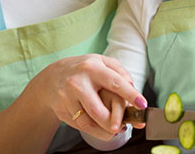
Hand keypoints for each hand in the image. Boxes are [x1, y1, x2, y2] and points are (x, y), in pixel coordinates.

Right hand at [32, 54, 146, 140]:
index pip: (115, 83)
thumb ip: (120, 73)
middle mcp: (78, 82)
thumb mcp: (102, 62)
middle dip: (114, 122)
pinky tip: (102, 129)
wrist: (52, 78)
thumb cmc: (85, 70)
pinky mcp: (62, 110)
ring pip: (88, 122)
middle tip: (123, 127)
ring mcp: (67, 97)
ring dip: (105, 131)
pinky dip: (94, 131)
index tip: (142, 105)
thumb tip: (134, 90)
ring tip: (115, 130)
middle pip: (98, 110)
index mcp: (92, 67)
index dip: (130, 95)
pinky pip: (81, 126)